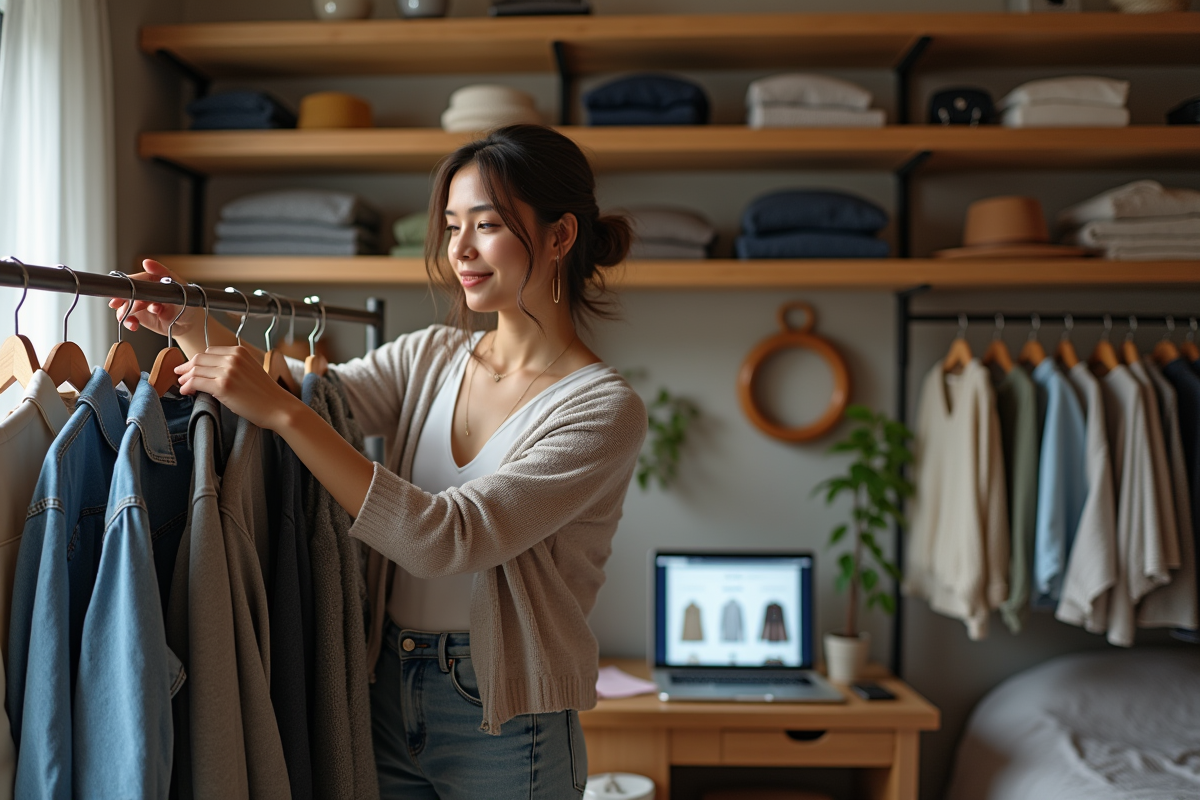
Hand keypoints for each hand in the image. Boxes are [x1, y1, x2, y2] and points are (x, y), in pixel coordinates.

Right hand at [108, 259, 202, 338]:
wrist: (190, 322)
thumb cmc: (187, 300)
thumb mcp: (179, 285)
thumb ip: (163, 273)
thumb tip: (147, 262)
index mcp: (152, 280)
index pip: (136, 279)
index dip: (126, 285)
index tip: (120, 290)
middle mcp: (144, 291)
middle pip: (127, 292)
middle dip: (121, 299)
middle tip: (117, 305)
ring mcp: (141, 304)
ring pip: (125, 305)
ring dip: (124, 312)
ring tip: (130, 319)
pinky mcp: (140, 316)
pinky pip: (129, 318)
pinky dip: (128, 322)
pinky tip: (133, 325)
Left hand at [175, 346, 298, 429]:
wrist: (279, 408)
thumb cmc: (266, 394)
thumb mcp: (249, 370)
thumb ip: (232, 366)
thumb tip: (208, 371)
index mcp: (239, 351)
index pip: (209, 351)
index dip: (196, 360)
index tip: (190, 368)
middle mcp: (232, 358)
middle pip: (199, 358)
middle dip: (187, 367)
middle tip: (180, 376)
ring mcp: (228, 371)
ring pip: (195, 370)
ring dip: (185, 378)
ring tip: (182, 385)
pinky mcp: (223, 386)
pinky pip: (196, 382)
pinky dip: (187, 386)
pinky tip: (186, 392)